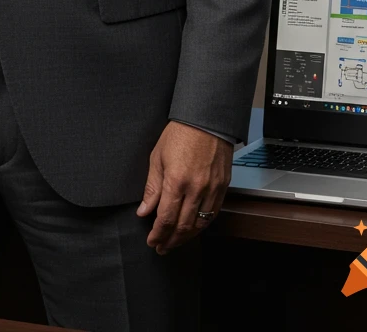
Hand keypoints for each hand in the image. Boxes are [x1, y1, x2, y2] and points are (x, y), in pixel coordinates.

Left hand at [136, 121, 231, 252]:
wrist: (206, 120)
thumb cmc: (179, 134)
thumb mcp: (157, 157)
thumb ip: (152, 188)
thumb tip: (143, 211)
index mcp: (176, 181)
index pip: (165, 218)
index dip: (157, 234)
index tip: (151, 241)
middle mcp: (196, 189)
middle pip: (183, 226)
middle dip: (170, 240)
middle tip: (161, 247)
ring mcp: (212, 190)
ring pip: (200, 225)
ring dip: (186, 238)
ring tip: (175, 242)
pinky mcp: (223, 187)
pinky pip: (213, 214)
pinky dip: (202, 226)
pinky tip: (193, 230)